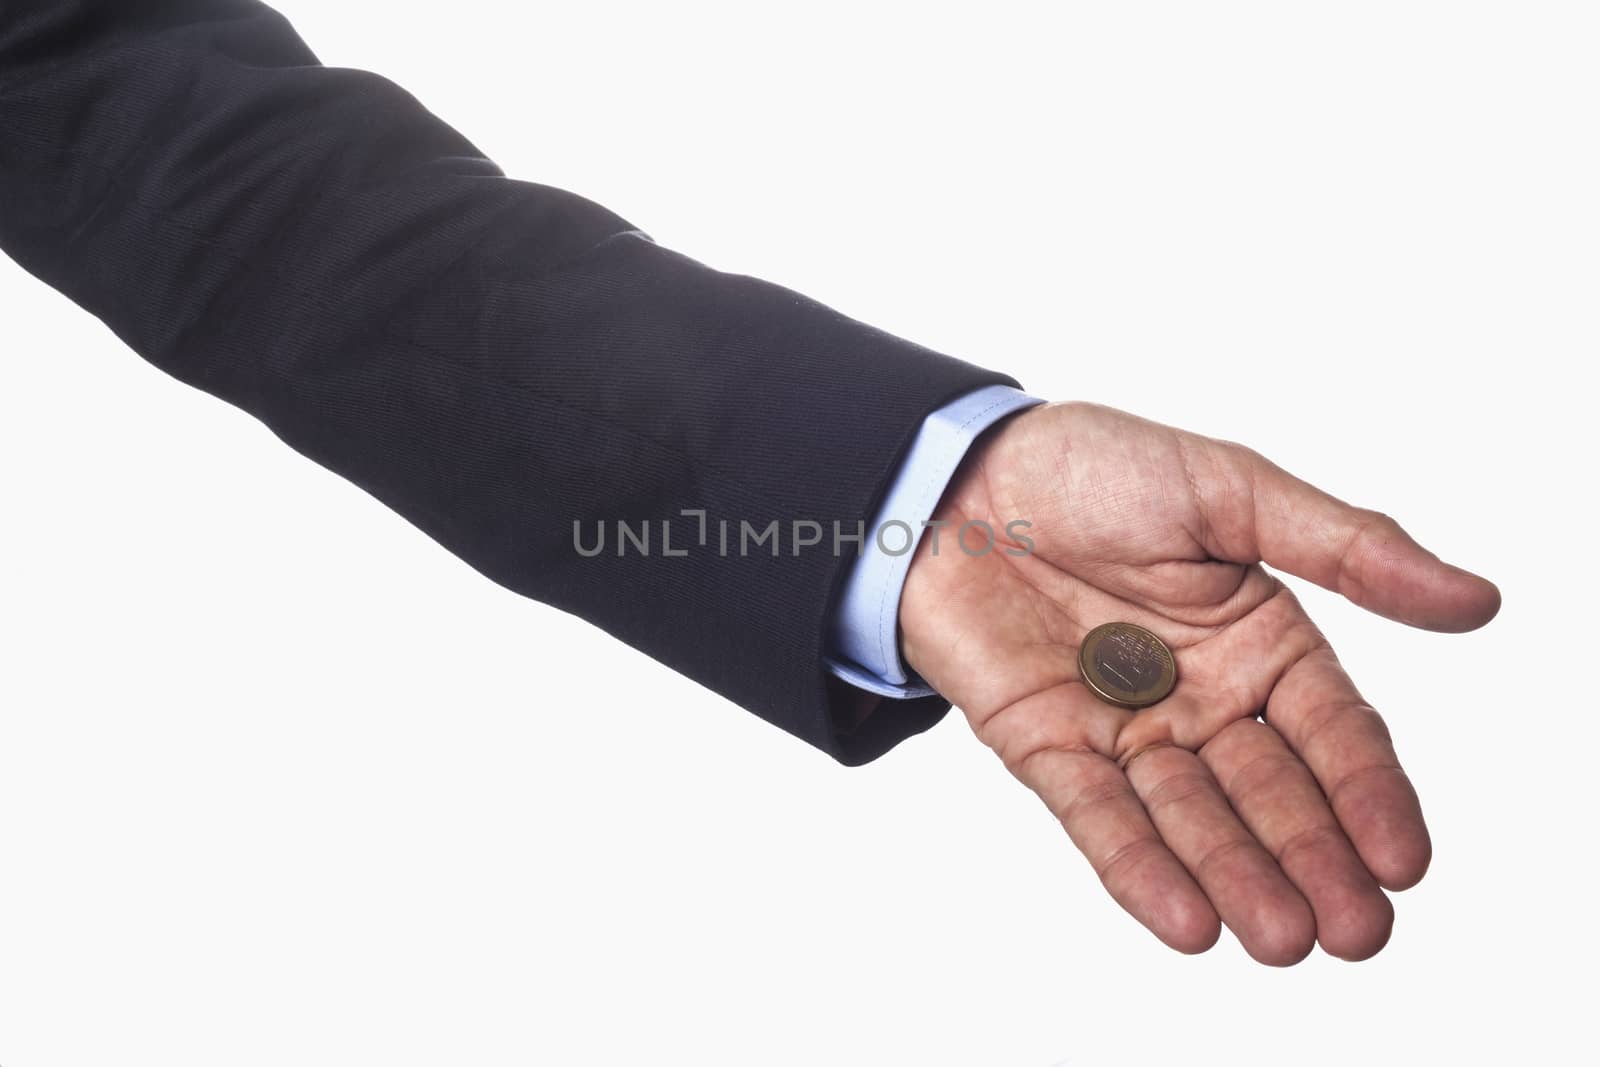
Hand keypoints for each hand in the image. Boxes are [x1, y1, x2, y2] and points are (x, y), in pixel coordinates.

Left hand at [899, 402, 1498, 963]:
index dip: (1368, 794)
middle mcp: (1201, 697)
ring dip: (1237, 879)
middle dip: (1314, 862)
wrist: (956, 477)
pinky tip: (1188, 923)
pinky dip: (1140, 870)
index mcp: (1258, 640)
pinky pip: (1098, 819)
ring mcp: (1125, 729)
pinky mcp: (1047, 749)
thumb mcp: (1231, 490)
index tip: (1404, 861)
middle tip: (1357, 934)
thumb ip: (1346, 548)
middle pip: (1271, 793)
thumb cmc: (1094, 465)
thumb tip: (1478, 601)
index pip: (1332, 730)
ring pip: (1191, 820)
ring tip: (1280, 940)